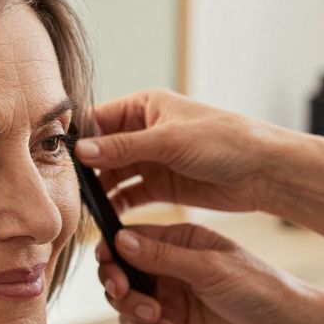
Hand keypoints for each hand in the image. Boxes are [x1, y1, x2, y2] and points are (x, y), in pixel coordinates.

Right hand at [77, 89, 291, 214]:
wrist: (264, 171)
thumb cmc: (225, 142)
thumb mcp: (169, 141)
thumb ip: (123, 147)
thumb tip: (82, 150)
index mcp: (144, 106)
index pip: (99, 119)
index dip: (79, 137)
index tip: (59, 158)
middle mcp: (144, 130)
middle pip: (102, 149)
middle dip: (86, 168)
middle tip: (67, 188)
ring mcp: (152, 159)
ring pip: (113, 174)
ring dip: (100, 189)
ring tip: (85, 207)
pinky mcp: (161, 184)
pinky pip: (129, 194)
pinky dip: (117, 204)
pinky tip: (107, 217)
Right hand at [96, 222, 313, 323]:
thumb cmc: (257, 288)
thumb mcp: (208, 268)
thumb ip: (162, 256)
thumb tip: (120, 240)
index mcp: (179, 241)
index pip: (130, 239)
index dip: (112, 251)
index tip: (107, 264)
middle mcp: (168, 266)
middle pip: (119, 270)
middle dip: (116, 283)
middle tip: (125, 292)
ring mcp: (169, 296)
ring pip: (123, 300)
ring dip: (131, 308)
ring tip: (157, 315)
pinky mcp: (170, 323)